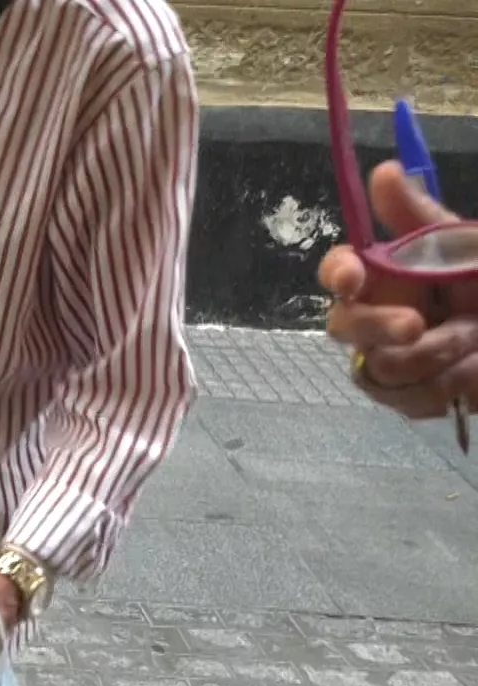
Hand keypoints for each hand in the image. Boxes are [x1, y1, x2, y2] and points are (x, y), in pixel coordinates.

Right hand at [318, 162, 477, 416]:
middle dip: (377, 326)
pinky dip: (448, 383)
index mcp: (381, 277)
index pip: (338, 271)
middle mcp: (372, 318)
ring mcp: (384, 361)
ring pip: (380, 367)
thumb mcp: (460, 243)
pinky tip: (472, 368)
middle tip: (414, 326)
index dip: (337, 273)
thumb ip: (418, 215)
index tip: (352, 277)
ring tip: (474, 341)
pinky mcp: (405, 398)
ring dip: (436, 354)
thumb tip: (383, 171)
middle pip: (343, 326)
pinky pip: (409, 399)